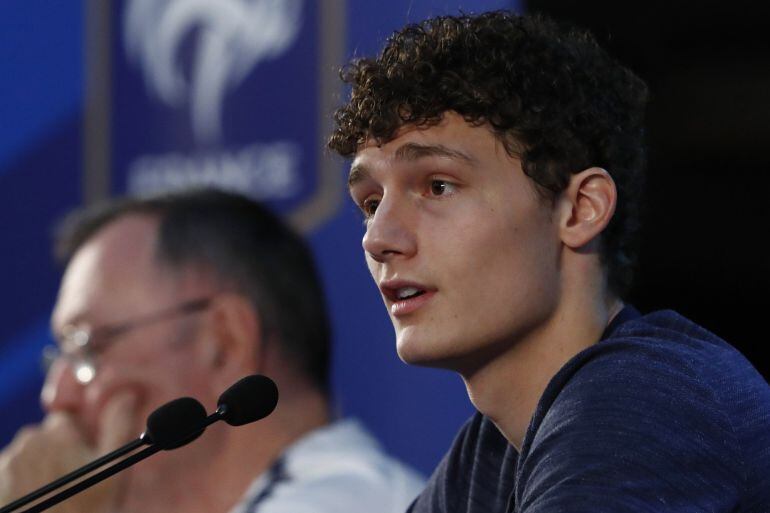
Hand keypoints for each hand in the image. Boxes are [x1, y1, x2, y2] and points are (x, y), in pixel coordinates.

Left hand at [0, 391, 137, 512]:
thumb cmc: (84, 508)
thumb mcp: (111, 470)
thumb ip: (118, 426)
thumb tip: (126, 395)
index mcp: (58, 433)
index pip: (66, 420)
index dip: (76, 440)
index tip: (81, 462)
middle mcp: (28, 441)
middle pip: (44, 438)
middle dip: (55, 454)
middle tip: (67, 483)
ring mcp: (6, 461)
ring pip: (26, 457)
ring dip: (36, 470)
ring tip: (49, 496)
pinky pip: (9, 473)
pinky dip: (18, 483)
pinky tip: (31, 500)